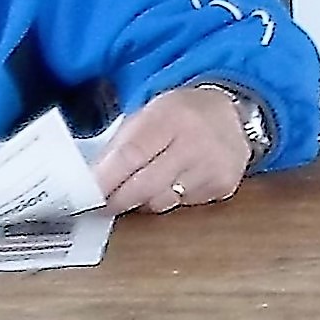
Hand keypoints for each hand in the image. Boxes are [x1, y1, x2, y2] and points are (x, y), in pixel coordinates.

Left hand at [93, 85, 254, 215]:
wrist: (232, 115)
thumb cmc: (181, 115)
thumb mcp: (149, 114)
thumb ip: (121, 146)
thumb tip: (94, 182)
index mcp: (171, 116)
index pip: (131, 154)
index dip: (106, 179)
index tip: (86, 195)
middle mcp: (197, 142)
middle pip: (145, 185)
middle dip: (118, 199)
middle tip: (102, 204)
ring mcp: (213, 167)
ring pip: (162, 201)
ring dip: (143, 201)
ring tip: (140, 188)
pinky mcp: (224, 187)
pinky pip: (183, 205)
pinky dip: (170, 199)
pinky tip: (174, 183)